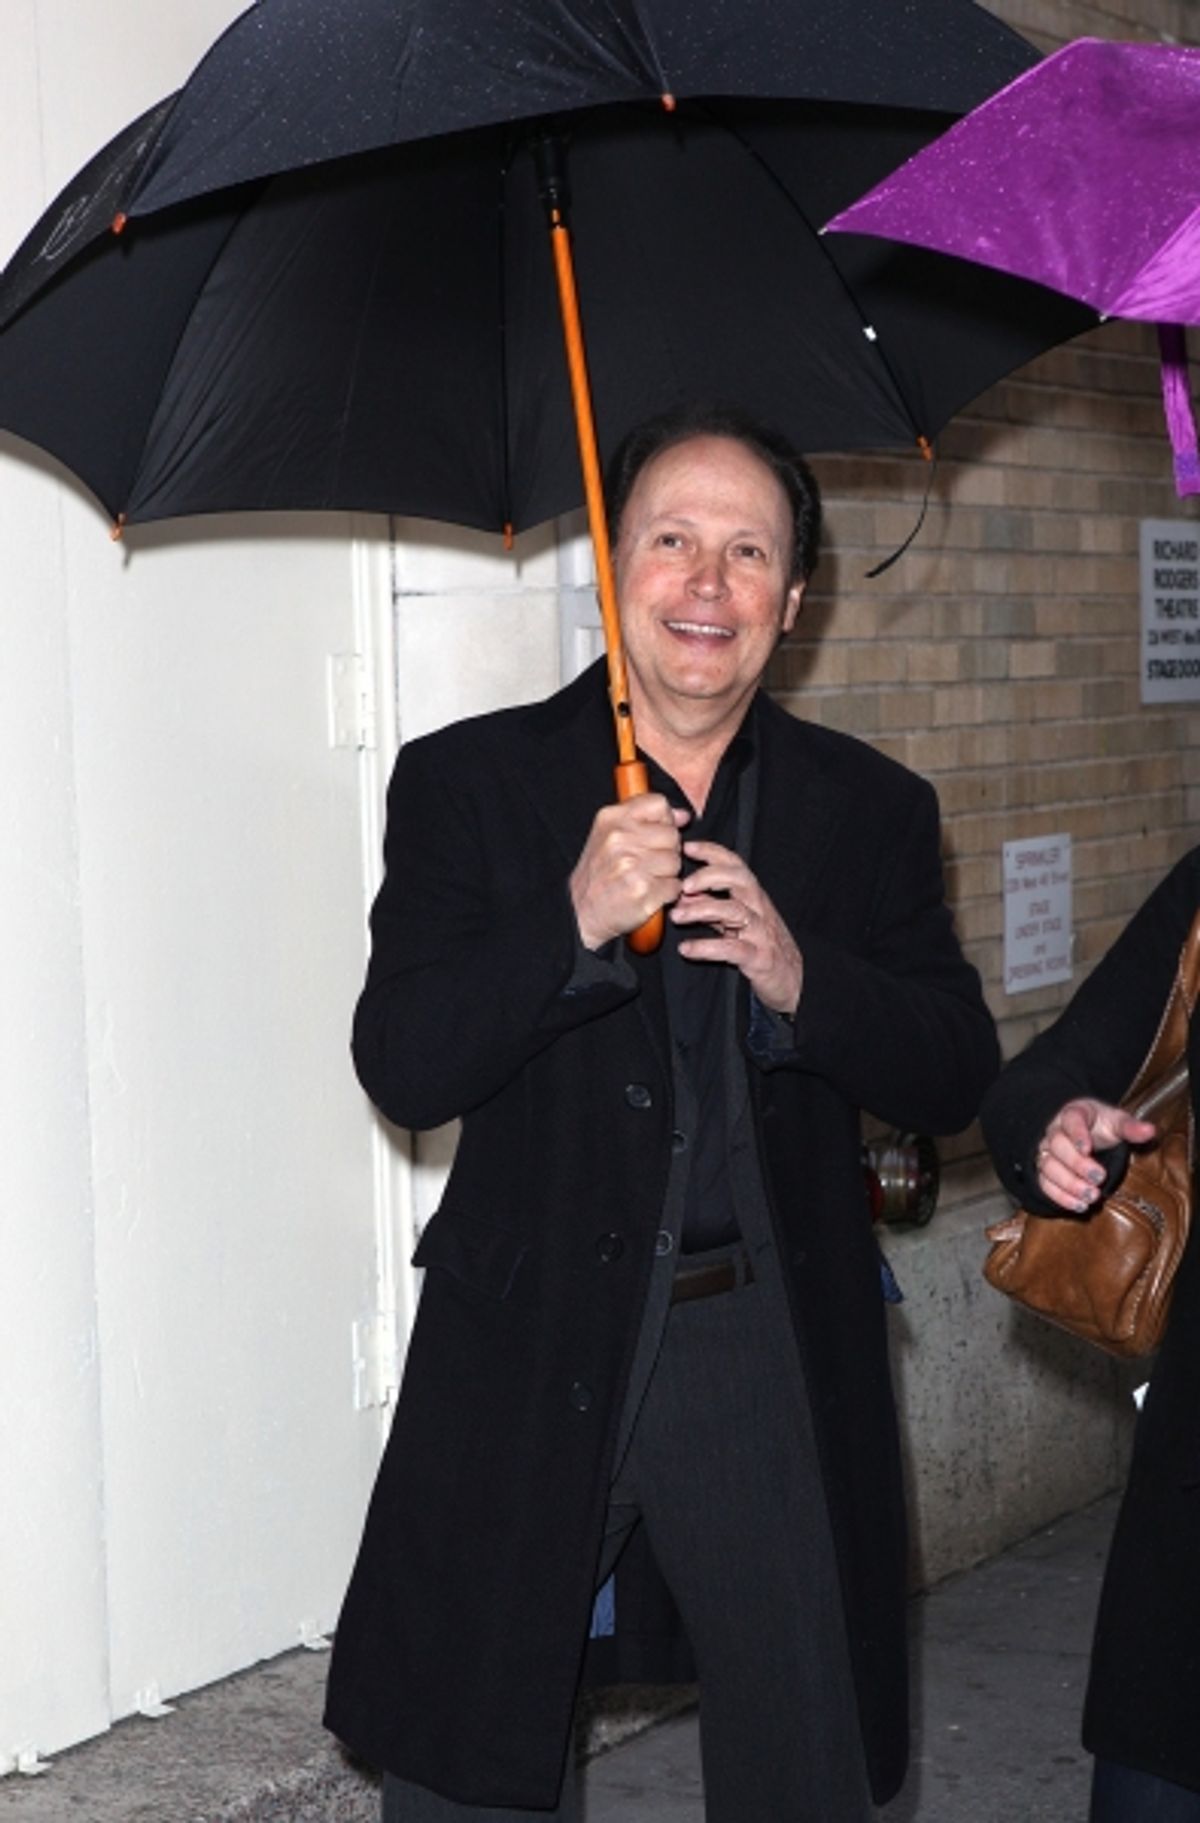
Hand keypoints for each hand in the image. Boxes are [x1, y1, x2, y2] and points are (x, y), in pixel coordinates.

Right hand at [570, 795, 688, 949]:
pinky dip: (666, 893)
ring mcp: (631, 864)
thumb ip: (646, 820)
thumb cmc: (598, 875)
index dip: (664, 821)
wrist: (580, 913)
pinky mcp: (643, 890)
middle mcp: (620, 838)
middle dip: (666, 851)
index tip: (655, 835)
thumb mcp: (609, 836)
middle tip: (646, 863)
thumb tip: (684, 815)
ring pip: (675, 862)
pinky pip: (674, 886)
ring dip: (666, 874)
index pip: (658, 804)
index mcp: (612, 819)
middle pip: (672, 835)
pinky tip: (648, 893)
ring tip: (645, 878)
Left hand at [669, 841, 802, 1014]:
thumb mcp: (735, 922)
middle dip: (710, 877)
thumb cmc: (761, 945)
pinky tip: (686, 949)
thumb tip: (683, 895)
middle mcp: (759, 909)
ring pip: (735, 911)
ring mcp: (761, 933)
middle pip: (740, 879)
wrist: (791, 979)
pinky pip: (732, 949)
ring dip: (702, 910)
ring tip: (677, 916)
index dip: (713, 852)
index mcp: (753, 897)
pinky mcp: (759, 958)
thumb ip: (711, 906)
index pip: (735, 865)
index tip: (688, 847)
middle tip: (683, 885)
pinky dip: (707, 948)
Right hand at [1035, 1098, 1157, 1211]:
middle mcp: (1055, 1132)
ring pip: (1049, 1167)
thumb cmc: (1102, 1127)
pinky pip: (1045, 1185)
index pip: (1070, 1120)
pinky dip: (1061, 1197)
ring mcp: (1047, 1153)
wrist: (1087, 1137)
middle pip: (1057, 1146)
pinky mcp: (1045, 1172)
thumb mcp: (1117, 1122)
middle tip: (1099, 1178)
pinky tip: (1080, 1205)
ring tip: (1092, 1196)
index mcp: (1073, 1114)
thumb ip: (1131, 1127)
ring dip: (1069, 1184)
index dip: (1077, 1134)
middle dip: (1077, 1164)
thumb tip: (1150, 1131)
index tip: (1087, 1148)